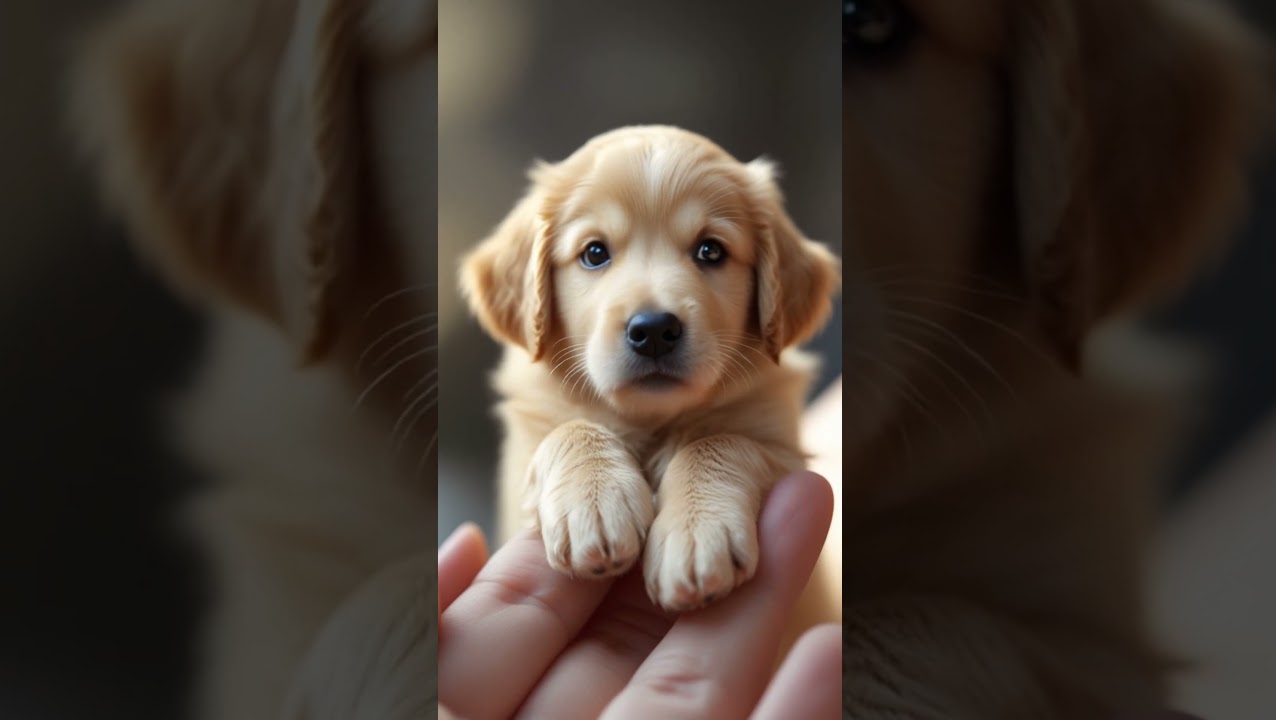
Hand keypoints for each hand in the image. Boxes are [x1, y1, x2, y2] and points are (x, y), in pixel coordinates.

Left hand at [437, 471, 839, 719]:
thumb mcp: (404, 697)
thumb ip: (424, 627)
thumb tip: (468, 539)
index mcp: (475, 710)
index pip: (538, 610)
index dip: (598, 530)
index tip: (647, 471)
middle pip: (639, 637)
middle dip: (704, 541)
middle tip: (773, 466)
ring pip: (704, 688)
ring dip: (764, 595)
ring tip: (809, 497)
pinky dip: (796, 712)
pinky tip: (831, 650)